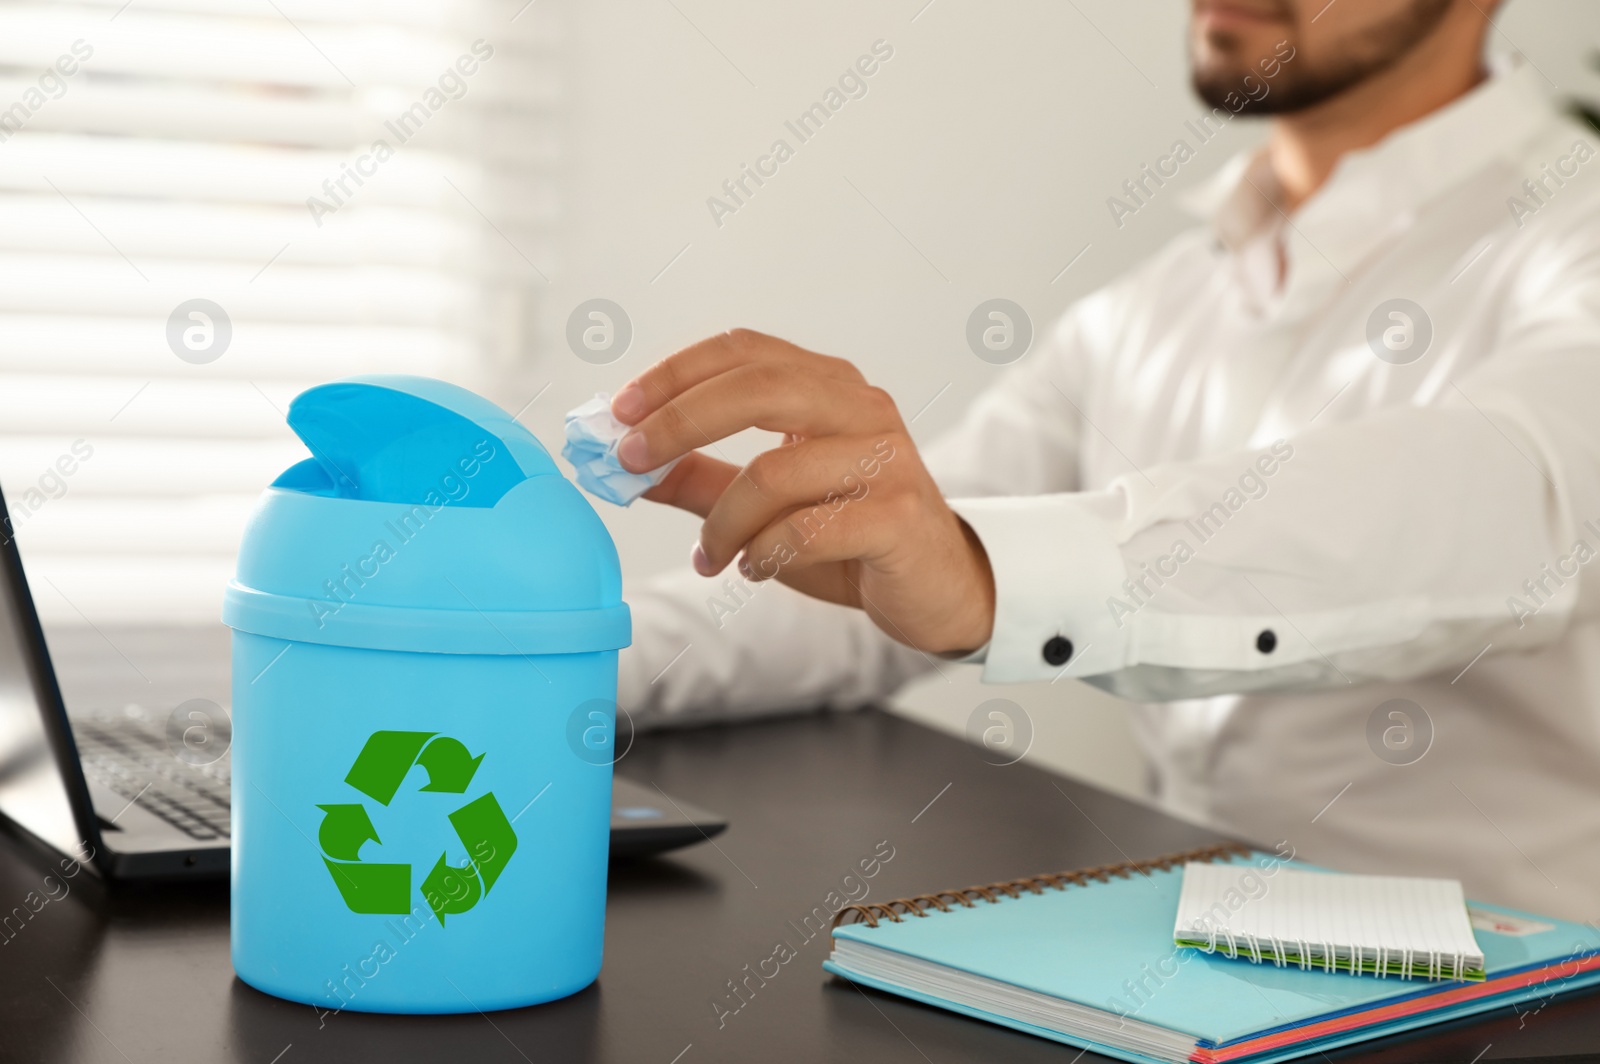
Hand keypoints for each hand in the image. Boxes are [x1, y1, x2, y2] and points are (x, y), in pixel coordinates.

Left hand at [611, 329, 994, 654]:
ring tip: (708, 555)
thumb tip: (620, 465)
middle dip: (680, 420)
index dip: (676, 373)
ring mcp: (886, 459)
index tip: (619, 412)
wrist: (939, 588)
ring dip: (721, 521)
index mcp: (829, 387)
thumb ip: (698, 478)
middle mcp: (862, 409)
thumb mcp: (763, 504)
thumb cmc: (849, 537)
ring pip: (773, 471)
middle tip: (632, 460)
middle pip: (758, 387)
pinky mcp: (898, 516)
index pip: (744, 351)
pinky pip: (806, 529)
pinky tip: (752, 569)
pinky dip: (762, 553)